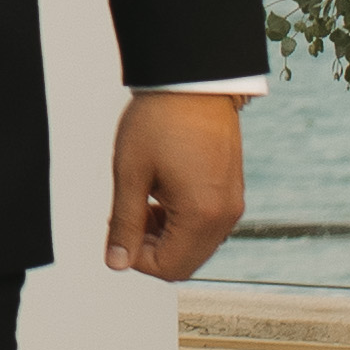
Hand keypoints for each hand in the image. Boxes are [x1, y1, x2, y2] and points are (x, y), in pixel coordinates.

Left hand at [108, 91, 245, 288]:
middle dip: (152, 248)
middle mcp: (225, 215)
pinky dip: (182, 220)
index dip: (136, 258)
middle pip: (186, 262)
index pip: (169, 268)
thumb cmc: (159, 120)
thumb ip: (124, 223)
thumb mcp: (130, 173)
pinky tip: (161, 191)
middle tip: (129, 214)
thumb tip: (116, 262)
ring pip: (196, 245)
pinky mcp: (232, 190)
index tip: (118, 229)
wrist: (192, 81)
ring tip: (143, 199)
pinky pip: (207, 224)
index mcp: (202, 214)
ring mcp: (232, 203)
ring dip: (166, 235)